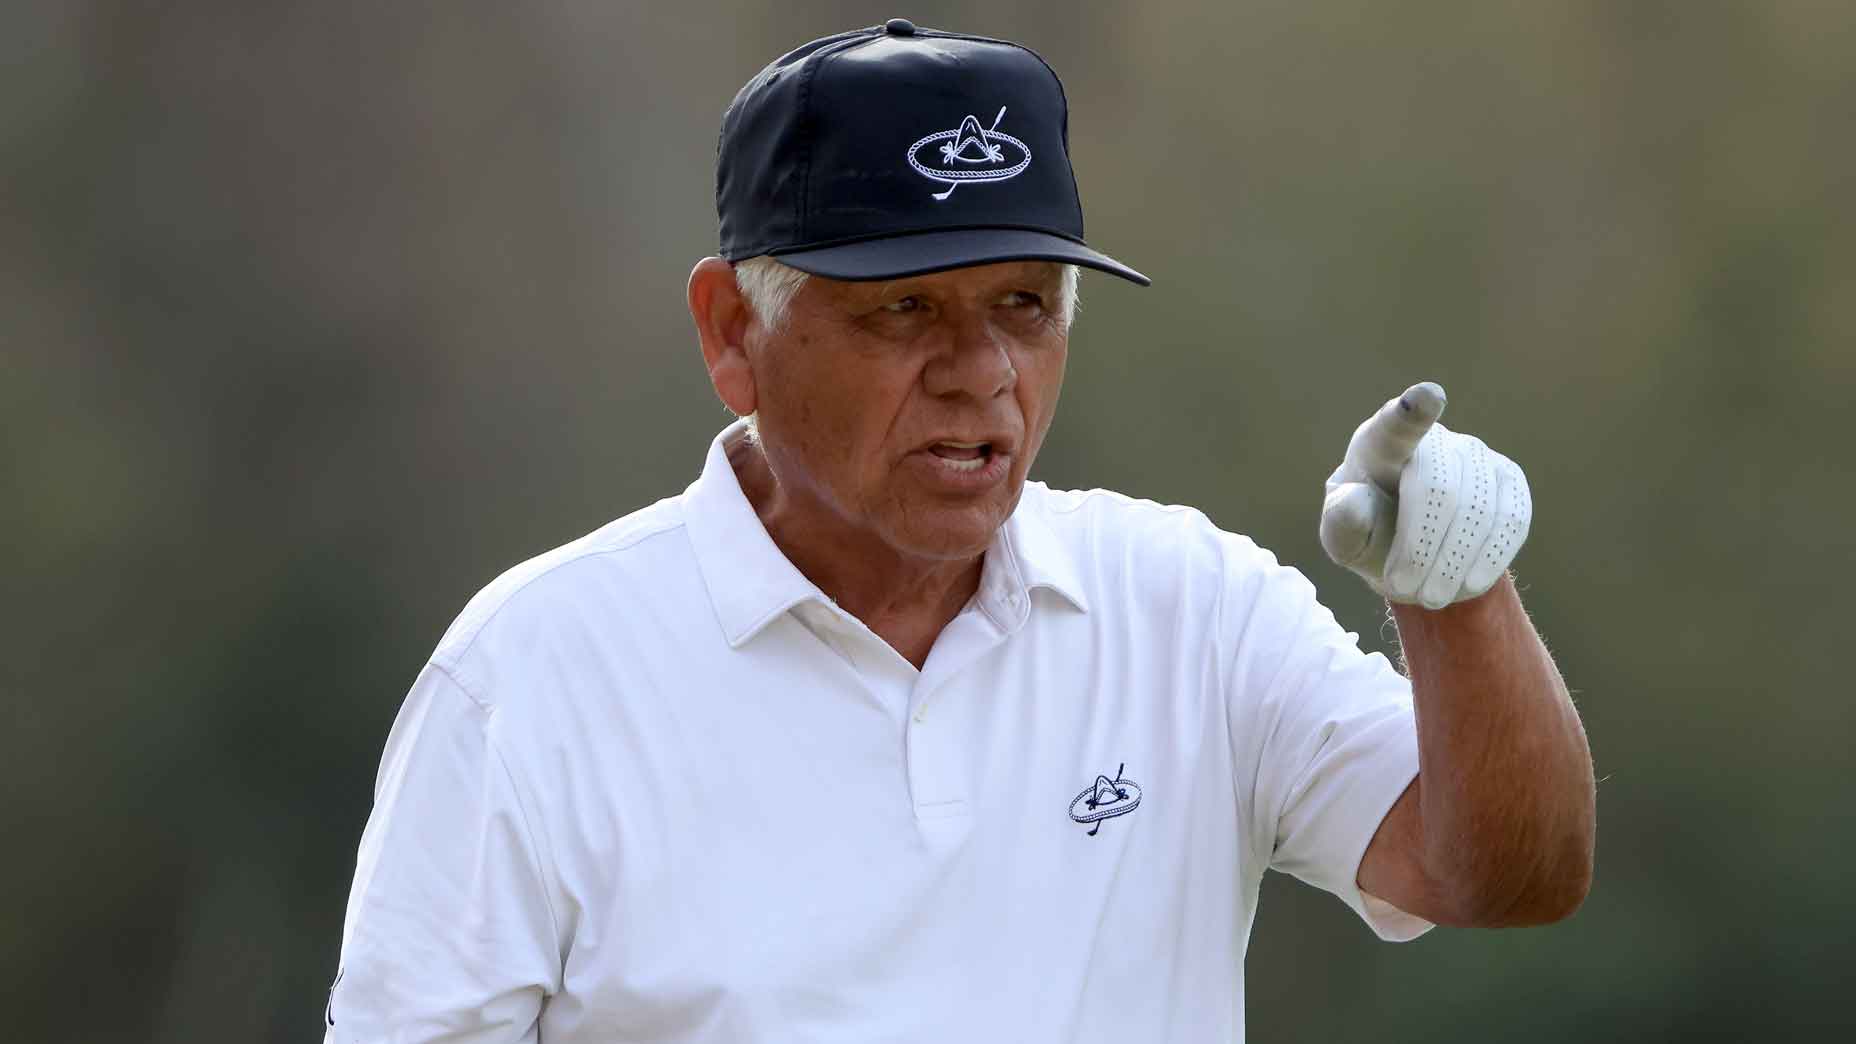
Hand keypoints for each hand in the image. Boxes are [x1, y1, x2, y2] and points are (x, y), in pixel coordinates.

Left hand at [1319, 382, 1531, 609]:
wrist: (1411, 550)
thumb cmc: (1368, 533)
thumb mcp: (1342, 536)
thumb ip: (1342, 522)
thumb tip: (1360, 501)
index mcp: (1382, 443)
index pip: (1397, 425)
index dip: (1412, 412)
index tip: (1426, 397)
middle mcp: (1434, 439)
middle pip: (1440, 490)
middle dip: (1421, 548)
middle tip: (1402, 588)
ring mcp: (1476, 456)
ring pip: (1480, 509)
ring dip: (1454, 562)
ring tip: (1429, 595)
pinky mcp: (1508, 480)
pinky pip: (1512, 519)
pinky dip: (1489, 558)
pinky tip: (1467, 582)